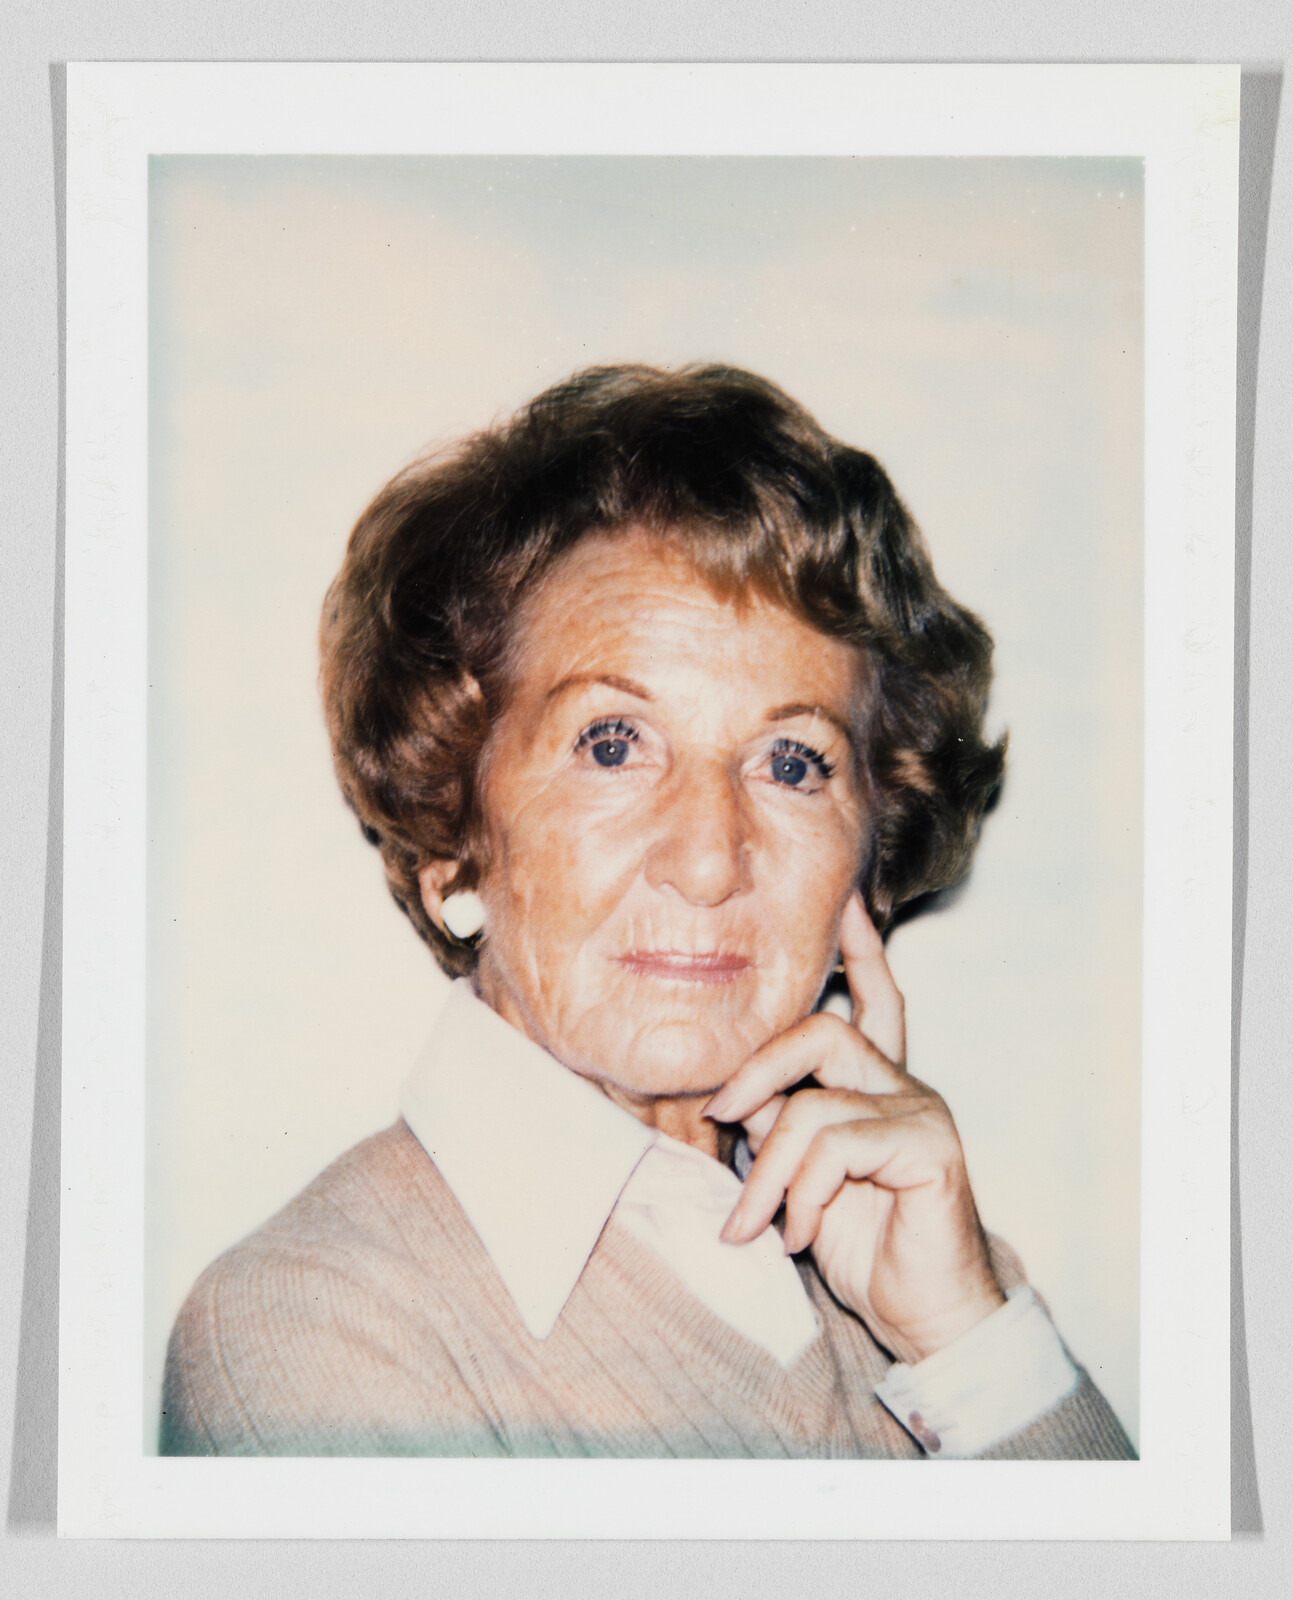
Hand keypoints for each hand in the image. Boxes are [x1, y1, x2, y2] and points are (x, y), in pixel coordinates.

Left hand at [704, 892, 1004, 1365]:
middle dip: (756, 1070)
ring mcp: (921, 1113)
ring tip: (754, 1224)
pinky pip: (836, 1146)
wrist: (924, 1316)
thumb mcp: (801, 1177)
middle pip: (823, 1031)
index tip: (846, 899)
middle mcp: (904, 1086)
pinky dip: (801, 1193)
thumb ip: (776, 1124)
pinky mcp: (930, 1148)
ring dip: (766, 1172)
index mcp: (877, 1084)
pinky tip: (799, 1234)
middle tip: (715, 1116)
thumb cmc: (862, 1246)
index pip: (875, 999)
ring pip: (812, 1105)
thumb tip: (729, 1092)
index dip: (861, 949)